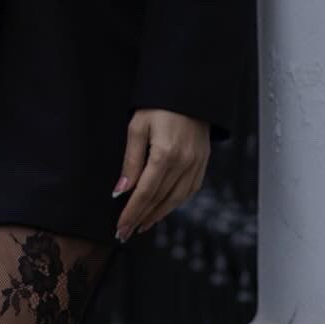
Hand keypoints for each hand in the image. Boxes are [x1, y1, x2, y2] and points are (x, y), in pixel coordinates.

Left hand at [111, 107, 209, 240]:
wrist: (189, 90)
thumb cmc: (158, 105)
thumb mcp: (137, 128)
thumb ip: (130, 161)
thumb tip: (121, 191)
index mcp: (165, 154)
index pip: (144, 193)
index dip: (131, 213)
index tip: (120, 228)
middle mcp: (184, 162)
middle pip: (159, 199)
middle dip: (141, 218)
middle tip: (126, 233)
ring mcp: (197, 163)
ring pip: (177, 199)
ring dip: (158, 214)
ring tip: (142, 224)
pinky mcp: (203, 161)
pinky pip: (190, 190)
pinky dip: (176, 203)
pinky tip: (164, 208)